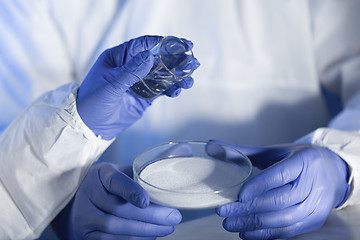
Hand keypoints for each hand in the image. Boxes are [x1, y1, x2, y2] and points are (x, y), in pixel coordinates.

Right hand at [52, 162, 181, 239]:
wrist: (75, 202)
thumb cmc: (109, 185)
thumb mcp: (124, 170)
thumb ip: (153, 163)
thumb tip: (186, 149)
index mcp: (101, 174)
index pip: (116, 182)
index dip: (131, 192)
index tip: (147, 201)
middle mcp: (89, 194)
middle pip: (120, 210)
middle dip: (150, 217)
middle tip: (174, 218)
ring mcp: (84, 217)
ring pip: (115, 229)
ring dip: (144, 232)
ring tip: (167, 229)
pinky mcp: (83, 236)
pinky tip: (149, 238)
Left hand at [76, 35, 197, 139]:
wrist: (89, 126)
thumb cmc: (92, 101)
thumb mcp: (111, 85)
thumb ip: (131, 71)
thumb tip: (150, 56)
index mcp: (119, 57)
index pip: (145, 45)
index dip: (164, 43)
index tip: (181, 44)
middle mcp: (131, 67)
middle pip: (158, 59)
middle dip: (176, 60)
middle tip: (192, 61)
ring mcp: (139, 82)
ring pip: (163, 74)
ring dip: (177, 76)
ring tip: (189, 79)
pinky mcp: (144, 96)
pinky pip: (161, 90)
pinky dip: (171, 89)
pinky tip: (178, 90)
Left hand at [210, 140, 350, 239]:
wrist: (332, 172)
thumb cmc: (297, 159)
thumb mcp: (273, 152)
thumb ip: (241, 151)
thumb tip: (210, 146)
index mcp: (304, 161)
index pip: (279, 175)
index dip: (258, 186)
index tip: (237, 195)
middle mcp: (314, 184)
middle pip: (279, 200)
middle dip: (248, 209)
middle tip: (223, 212)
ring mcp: (316, 205)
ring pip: (282, 219)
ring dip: (253, 224)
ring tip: (229, 224)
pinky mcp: (314, 221)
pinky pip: (288, 231)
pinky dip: (265, 234)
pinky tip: (245, 233)